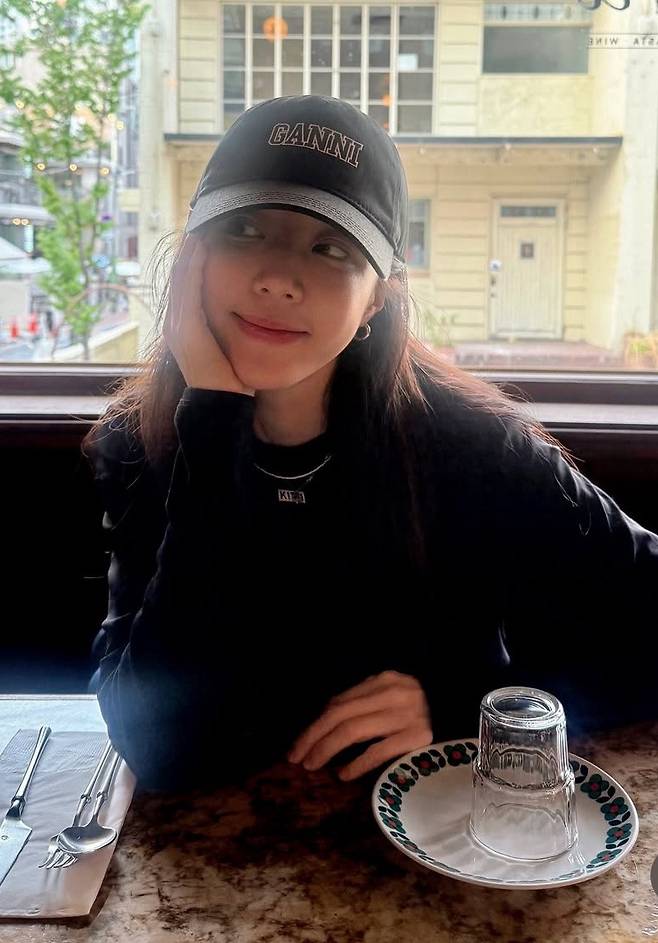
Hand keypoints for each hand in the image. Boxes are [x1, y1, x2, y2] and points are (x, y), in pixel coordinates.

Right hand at [163, 233, 253, 394]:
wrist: (221, 406)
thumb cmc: (231, 381)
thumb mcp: (230, 347)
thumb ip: (231, 328)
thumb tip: (252, 310)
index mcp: (186, 326)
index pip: (188, 282)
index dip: (197, 258)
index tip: (213, 234)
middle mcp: (176, 323)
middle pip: (181, 274)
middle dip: (193, 248)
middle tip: (207, 219)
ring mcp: (177, 326)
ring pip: (181, 276)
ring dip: (191, 249)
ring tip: (203, 223)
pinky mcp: (185, 329)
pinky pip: (187, 288)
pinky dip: (193, 264)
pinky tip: (203, 244)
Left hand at [287, 670, 431, 781]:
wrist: (463, 712)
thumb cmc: (421, 711)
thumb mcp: (391, 697)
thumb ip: (363, 705)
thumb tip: (323, 729)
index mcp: (383, 680)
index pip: (338, 703)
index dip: (313, 726)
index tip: (297, 747)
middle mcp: (394, 693)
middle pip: (341, 714)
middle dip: (314, 738)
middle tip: (298, 760)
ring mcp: (407, 714)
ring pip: (354, 729)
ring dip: (328, 750)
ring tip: (313, 766)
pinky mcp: (419, 737)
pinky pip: (379, 749)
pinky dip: (357, 763)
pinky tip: (344, 774)